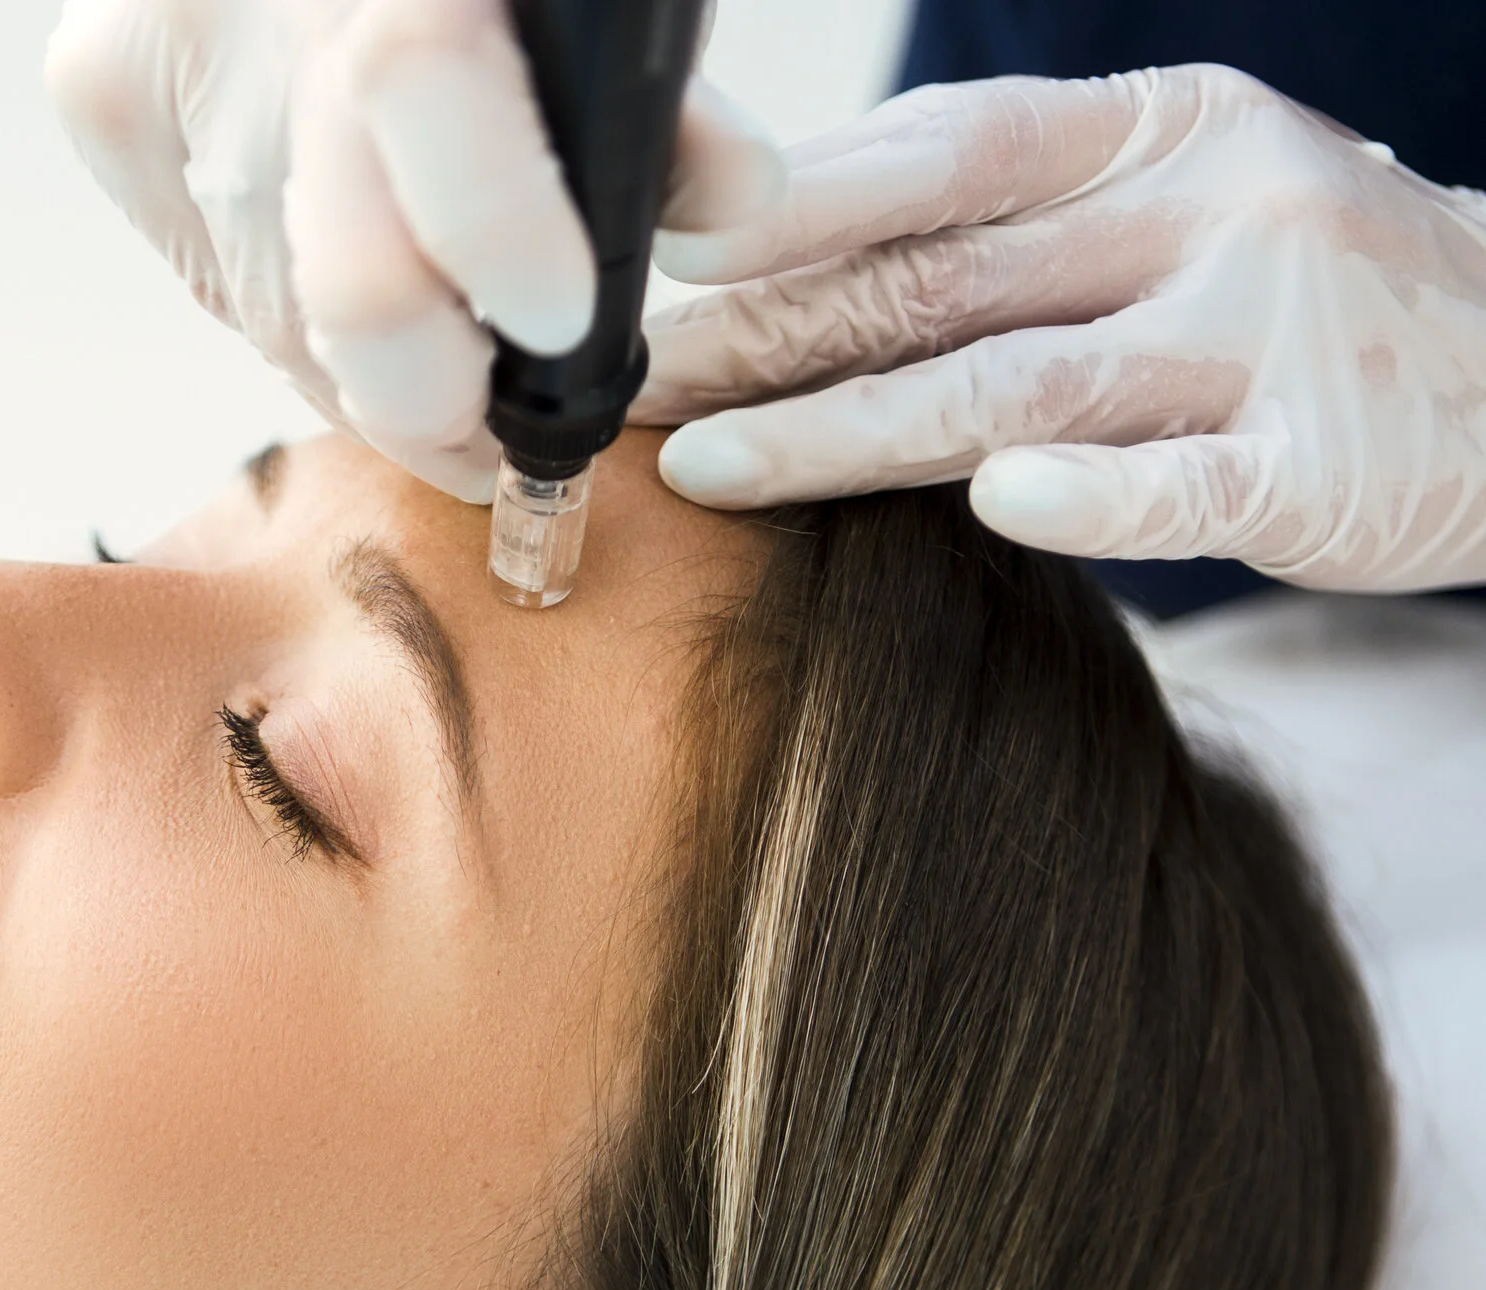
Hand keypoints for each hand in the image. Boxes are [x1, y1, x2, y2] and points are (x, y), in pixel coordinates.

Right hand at [47, 0, 782, 501]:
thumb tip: (720, 214)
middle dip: (422, 392)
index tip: (560, 326)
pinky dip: (291, 308)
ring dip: (366, 365)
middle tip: (484, 437)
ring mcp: (151, 50)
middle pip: (323, 257)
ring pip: (267, 303)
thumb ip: (655, 98)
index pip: (420, 76)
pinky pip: (211, 275)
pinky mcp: (99, 97)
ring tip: (433, 355)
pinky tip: (346, 274)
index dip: (494, 223)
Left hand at [639, 66, 1485, 592]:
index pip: (950, 152)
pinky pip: (1183, 485)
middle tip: (622, 389)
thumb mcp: (1165, 199)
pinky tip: (990, 505)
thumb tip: (768, 252)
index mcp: (1158, 133)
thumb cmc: (1288, 293)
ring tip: (704, 469)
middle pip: (942, 278)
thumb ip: (1002, 221)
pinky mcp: (1317, 469)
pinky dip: (1086, 497)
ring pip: (1016, 385)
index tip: (661, 252)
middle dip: (762, 338)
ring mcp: (1268, 339)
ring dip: (846, 431)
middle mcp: (1209, 215)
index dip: (799, 201)